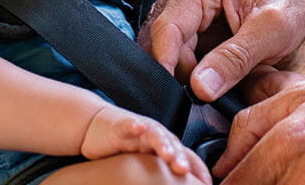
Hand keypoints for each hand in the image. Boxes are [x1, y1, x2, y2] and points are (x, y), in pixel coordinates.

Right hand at [80, 106, 211, 183]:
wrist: (98, 126)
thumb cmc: (125, 145)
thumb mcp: (148, 161)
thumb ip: (164, 173)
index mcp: (166, 146)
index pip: (186, 156)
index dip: (196, 168)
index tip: (206, 184)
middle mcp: (157, 137)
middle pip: (173, 146)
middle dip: (180, 158)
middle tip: (184, 170)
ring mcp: (140, 131)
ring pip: (155, 135)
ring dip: (162, 143)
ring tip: (167, 154)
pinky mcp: (121, 126)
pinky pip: (129, 125)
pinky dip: (134, 126)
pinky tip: (138, 128)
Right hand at [141, 0, 304, 101]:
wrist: (302, 4)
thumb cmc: (292, 9)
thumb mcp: (271, 34)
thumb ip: (235, 60)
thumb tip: (199, 87)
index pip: (168, 26)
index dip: (165, 62)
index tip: (172, 93)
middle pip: (164, 38)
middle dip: (180, 69)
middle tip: (208, 91)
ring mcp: (184, 1)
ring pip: (166, 45)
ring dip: (184, 68)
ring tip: (216, 80)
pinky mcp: (189, 17)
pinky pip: (176, 47)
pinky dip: (189, 66)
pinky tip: (211, 73)